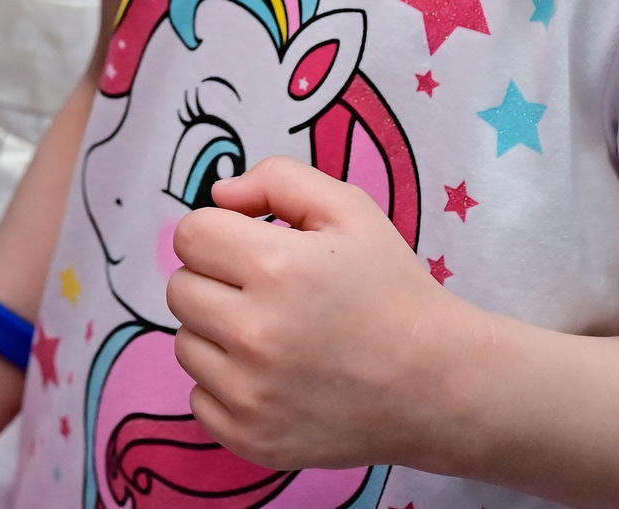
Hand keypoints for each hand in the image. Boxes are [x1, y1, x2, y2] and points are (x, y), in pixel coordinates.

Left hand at [167, 156, 478, 475]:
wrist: (438, 386)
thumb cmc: (393, 289)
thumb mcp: (350, 210)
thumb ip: (278, 180)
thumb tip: (220, 195)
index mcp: (275, 268)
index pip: (190, 235)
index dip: (221, 232)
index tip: (253, 246)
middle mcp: (256, 334)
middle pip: (180, 289)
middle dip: (216, 280)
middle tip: (267, 292)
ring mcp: (251, 395)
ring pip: (185, 344)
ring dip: (218, 334)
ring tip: (275, 335)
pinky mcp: (251, 439)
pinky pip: (198, 398)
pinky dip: (227, 386)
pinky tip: (274, 377)